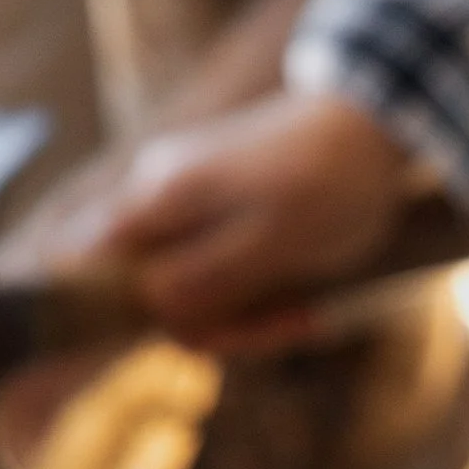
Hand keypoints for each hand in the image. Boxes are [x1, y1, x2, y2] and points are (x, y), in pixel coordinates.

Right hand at [0, 95, 419, 351]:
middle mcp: (162, 199)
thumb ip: (210, 274)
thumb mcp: (275, 240)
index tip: (210, 335)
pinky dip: (260, 307)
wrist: (368, 134)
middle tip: (286, 329)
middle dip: (217, 327)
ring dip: (249, 322)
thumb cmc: (327, 183)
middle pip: (153, 293)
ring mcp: (190, 209)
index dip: (138, 313)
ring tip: (306, 317)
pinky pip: (222, 284)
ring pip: (193, 296)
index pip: (100, 266)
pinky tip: (305, 307)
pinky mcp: (221, 224)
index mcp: (163, 196)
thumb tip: (152, 307)